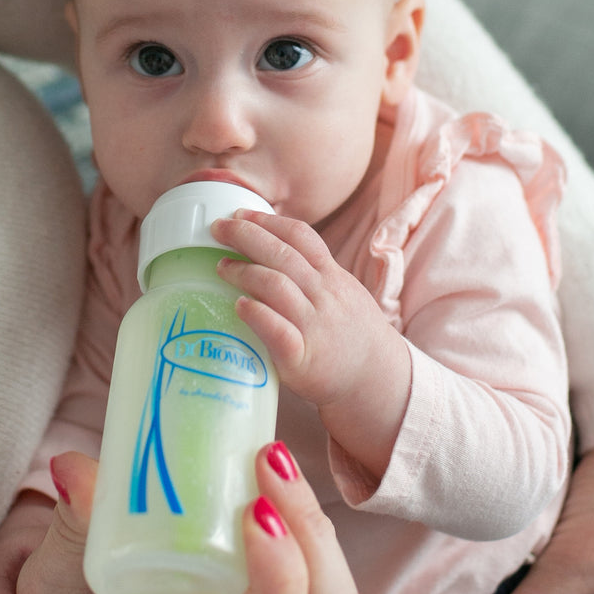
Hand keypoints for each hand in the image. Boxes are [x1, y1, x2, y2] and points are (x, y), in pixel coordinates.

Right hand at [16, 442, 361, 593]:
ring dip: (313, 521)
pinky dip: (306, 522)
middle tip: (269, 461)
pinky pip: (320, 575)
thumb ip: (67, 540)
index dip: (278, 582)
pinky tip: (273, 475)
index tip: (255, 509)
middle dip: (310, 533)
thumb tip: (74, 470)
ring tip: (272, 459)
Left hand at [212, 209, 409, 476]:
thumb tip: (268, 249)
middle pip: (283, 255)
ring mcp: (314, 326)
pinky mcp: (302, 358)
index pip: (300, 237)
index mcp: (331, 277)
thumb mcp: (341, 292)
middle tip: (217, 228)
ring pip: (278, 286)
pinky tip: (239, 306)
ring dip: (245, 272)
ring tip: (220, 266)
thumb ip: (312, 273)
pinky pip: (278, 331)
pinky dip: (257, 315)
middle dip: (247, 236)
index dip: (269, 222)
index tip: (240, 214)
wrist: (375, 379)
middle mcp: (324, 296)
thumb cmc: (349, 334)